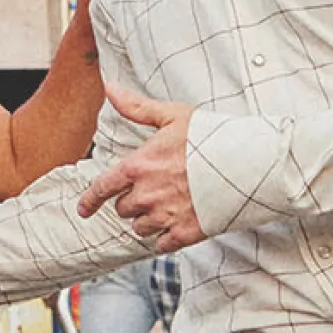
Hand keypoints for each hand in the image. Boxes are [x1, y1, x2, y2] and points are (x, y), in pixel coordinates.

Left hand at [76, 84, 203, 252]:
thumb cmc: (212, 137)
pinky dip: (165, 237)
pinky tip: (176, 224)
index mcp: (138, 166)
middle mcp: (146, 195)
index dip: (89, 201)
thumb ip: (137, 107)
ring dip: (147, 220)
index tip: (83, 209)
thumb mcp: (172, 116)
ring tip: (166, 206)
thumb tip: (110, 88)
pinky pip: (162, 244)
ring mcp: (166, 216)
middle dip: (131, 202)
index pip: (102, 188)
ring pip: (140, 228)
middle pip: (123, 209)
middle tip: (152, 190)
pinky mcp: (186, 234)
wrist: (249, 165)